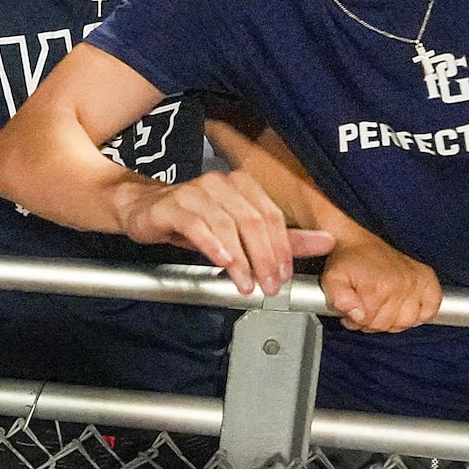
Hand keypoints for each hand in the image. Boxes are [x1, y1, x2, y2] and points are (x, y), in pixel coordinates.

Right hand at [116, 171, 332, 292]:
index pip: (271, 216)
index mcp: (242, 185)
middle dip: (265, 257)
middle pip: (252, 221)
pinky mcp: (171, 207)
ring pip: (227, 225)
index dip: (282, 248)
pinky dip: (213, 246)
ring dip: (240, 259)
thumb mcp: (239, 232)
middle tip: (269, 285)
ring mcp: (194, 193)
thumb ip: (281, 238)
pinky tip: (223, 262)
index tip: (284, 275)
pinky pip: (197, 225)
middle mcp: (220, 184)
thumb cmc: (192, 222)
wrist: (143, 211)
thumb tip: (325, 241)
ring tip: (245, 284)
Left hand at [320, 231, 441, 332]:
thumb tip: (358, 315)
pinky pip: (431, 307)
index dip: (357, 321)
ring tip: (382, 309)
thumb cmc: (346, 260)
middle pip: (388, 324)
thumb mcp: (332, 280)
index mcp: (378, 288)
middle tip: (365, 310)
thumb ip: (340, 301)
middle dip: (373, 321)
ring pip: (408, 321)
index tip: (353, 313)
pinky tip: (407, 308)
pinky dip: (422, 313)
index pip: (370, 322)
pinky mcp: (426, 278)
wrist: (358, 240)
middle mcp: (400, 286)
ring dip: (394, 320)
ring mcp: (415, 282)